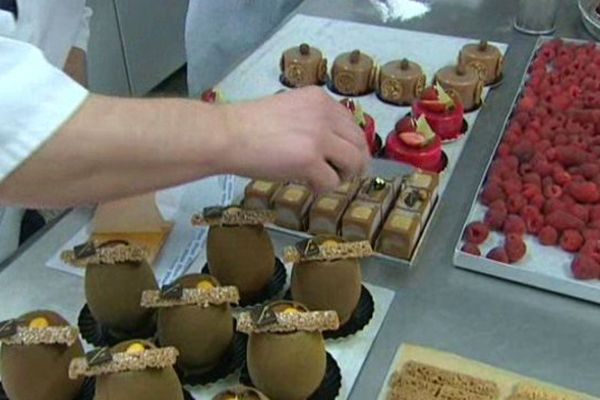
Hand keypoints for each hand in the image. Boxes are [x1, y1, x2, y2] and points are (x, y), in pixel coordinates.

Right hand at [221, 87, 370, 192]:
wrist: (227, 135)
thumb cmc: (248, 125)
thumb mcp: (288, 110)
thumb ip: (310, 120)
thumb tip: (327, 145)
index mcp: (319, 99)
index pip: (351, 123)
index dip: (352, 144)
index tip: (345, 157)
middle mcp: (325, 114)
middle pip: (359, 143)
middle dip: (355, 162)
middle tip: (343, 175)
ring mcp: (319, 137)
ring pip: (353, 162)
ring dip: (343, 176)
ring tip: (325, 181)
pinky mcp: (310, 160)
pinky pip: (331, 181)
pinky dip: (323, 188)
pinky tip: (309, 186)